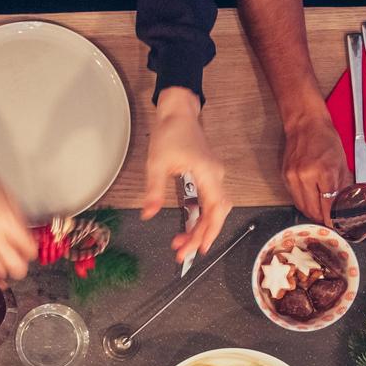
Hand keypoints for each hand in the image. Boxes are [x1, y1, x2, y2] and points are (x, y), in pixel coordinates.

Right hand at [0, 144, 35, 280]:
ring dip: (2, 267)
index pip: (29, 250)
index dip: (31, 251)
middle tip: (18, 259)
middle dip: (20, 266)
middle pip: (16, 268)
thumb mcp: (8, 197)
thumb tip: (28, 236)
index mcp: (9, 221)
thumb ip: (20, 220)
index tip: (29, 249)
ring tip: (2, 260)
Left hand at [138, 88, 227, 259]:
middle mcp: (215, 176)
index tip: (198, 248)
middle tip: (184, 252)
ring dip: (201, 228)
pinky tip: (187, 227)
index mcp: (206, 173)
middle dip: (202, 235)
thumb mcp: (156, 163)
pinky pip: (208, 202)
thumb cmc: (171, 132)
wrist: (179, 113)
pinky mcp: (208, 177)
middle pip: (217, 213)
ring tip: (182, 243)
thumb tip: (148, 214)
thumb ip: (154, 190)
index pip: (215, 208)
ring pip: (214, 210)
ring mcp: (213, 177)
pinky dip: (199, 217)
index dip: (210, 231)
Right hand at [282, 110, 348, 225]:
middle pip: (312, 210)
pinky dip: (302, 201)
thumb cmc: (324, 137)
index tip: (335, 224)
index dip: (332, 218)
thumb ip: (342, 183)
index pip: (328, 205)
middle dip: (321, 218)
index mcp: (324, 171)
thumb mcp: (341, 160)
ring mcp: (293, 177)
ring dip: (311, 212)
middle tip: (328, 221)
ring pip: (301, 206)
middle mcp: (306, 176)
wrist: (305, 124)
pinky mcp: (285, 176)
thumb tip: (343, 200)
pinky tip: (310, 200)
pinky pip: (294, 196)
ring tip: (319, 213)